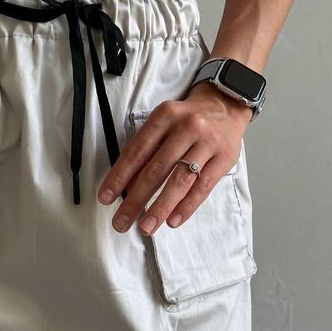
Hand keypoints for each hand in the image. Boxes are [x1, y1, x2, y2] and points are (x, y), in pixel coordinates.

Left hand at [97, 82, 252, 233]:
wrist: (225, 104)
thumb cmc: (187, 118)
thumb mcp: (164, 122)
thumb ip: (148, 149)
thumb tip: (128, 184)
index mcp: (164, 116)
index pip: (137, 151)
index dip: (119, 176)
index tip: (106, 197)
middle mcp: (186, 128)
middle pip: (156, 170)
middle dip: (136, 199)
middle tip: (122, 221)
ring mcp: (207, 143)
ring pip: (179, 181)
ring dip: (160, 207)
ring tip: (146, 226)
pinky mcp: (224, 158)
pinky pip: (203, 187)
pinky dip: (186, 206)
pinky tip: (172, 220)